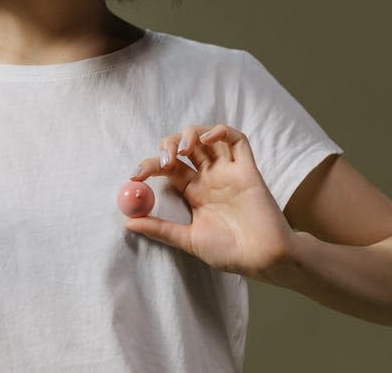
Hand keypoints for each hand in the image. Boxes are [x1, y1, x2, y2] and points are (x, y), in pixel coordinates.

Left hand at [124, 124, 294, 280]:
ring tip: (183, 149)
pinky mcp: (247, 169)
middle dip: (168, 145)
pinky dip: (221, 131)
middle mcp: (209, 177)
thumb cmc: (229, 253)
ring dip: (191, 134)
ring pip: (207, 137)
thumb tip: (127, 222)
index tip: (135, 176)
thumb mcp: (188, 240)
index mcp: (194, 192)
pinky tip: (208, 139)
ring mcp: (228, 171)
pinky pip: (236, 140)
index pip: (167, 168)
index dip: (150, 166)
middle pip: (184, 147)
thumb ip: (161, 229)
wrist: (263, 259)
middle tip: (164, 160)